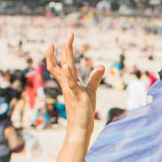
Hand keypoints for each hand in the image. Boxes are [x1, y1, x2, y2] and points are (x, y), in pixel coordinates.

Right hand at [46, 34, 103, 149]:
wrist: (80, 127)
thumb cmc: (84, 110)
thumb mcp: (91, 90)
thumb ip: (94, 77)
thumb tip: (101, 65)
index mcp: (69, 82)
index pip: (61, 64)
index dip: (60, 52)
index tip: (64, 40)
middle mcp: (67, 84)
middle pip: (63, 62)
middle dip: (66, 47)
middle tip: (70, 33)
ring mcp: (71, 89)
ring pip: (65, 70)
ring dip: (66, 56)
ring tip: (67, 43)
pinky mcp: (77, 96)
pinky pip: (71, 84)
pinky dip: (68, 74)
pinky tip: (67, 65)